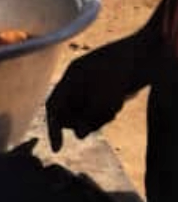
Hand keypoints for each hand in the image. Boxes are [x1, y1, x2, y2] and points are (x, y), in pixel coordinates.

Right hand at [47, 37, 145, 152]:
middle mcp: (78, 81)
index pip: (54, 107)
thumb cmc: (125, 70)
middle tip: (94, 125)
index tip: (58, 148)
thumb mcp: (105, 96)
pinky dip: (107, 111)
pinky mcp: (105, 89)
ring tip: (113, 109)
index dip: (53, 129)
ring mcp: (92, 85)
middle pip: (68, 113)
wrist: (148, 53)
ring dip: (97, 117)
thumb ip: (89, 117)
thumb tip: (80, 136)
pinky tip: (119, 103)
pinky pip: (98, 108)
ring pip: (85, 113)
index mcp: (71, 77)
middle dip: (81, 122)